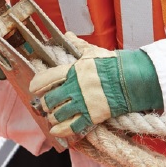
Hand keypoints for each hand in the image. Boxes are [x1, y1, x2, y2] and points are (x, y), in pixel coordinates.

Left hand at [29, 32, 163, 137]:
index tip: (34, 88)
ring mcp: (82, 103)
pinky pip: (71, 127)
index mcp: (73, 71)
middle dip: (46, 104)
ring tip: (54, 116)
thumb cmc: (113, 64)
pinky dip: (61, 131)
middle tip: (47, 104)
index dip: (37, 85)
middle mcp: (74, 88)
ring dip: (53, 117)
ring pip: (58, 115)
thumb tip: (67, 35)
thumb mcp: (93, 52)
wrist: (131, 78)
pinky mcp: (92, 116)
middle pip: (49, 100)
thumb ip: (78, 45)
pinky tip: (56, 130)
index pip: (46, 79)